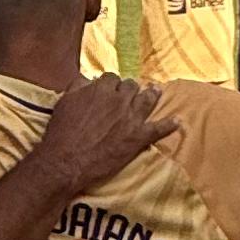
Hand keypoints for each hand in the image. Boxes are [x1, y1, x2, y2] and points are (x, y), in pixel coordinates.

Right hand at [38, 76, 178, 192]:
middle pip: (131, 86)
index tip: (109, 90)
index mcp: (101, 89)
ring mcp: (131, 118)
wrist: (67, 161)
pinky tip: (178, 122)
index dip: (110, 84)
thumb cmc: (62, 132)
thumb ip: (78, 86)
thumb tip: (87, 79)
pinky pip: (159, 128)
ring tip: (157, 91)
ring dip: (152, 95)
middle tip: (129, 94)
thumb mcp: (65, 102)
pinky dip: (169, 125)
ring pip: (147, 100)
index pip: (111, 78)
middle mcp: (120, 100)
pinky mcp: (138, 137)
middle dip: (129, 89)